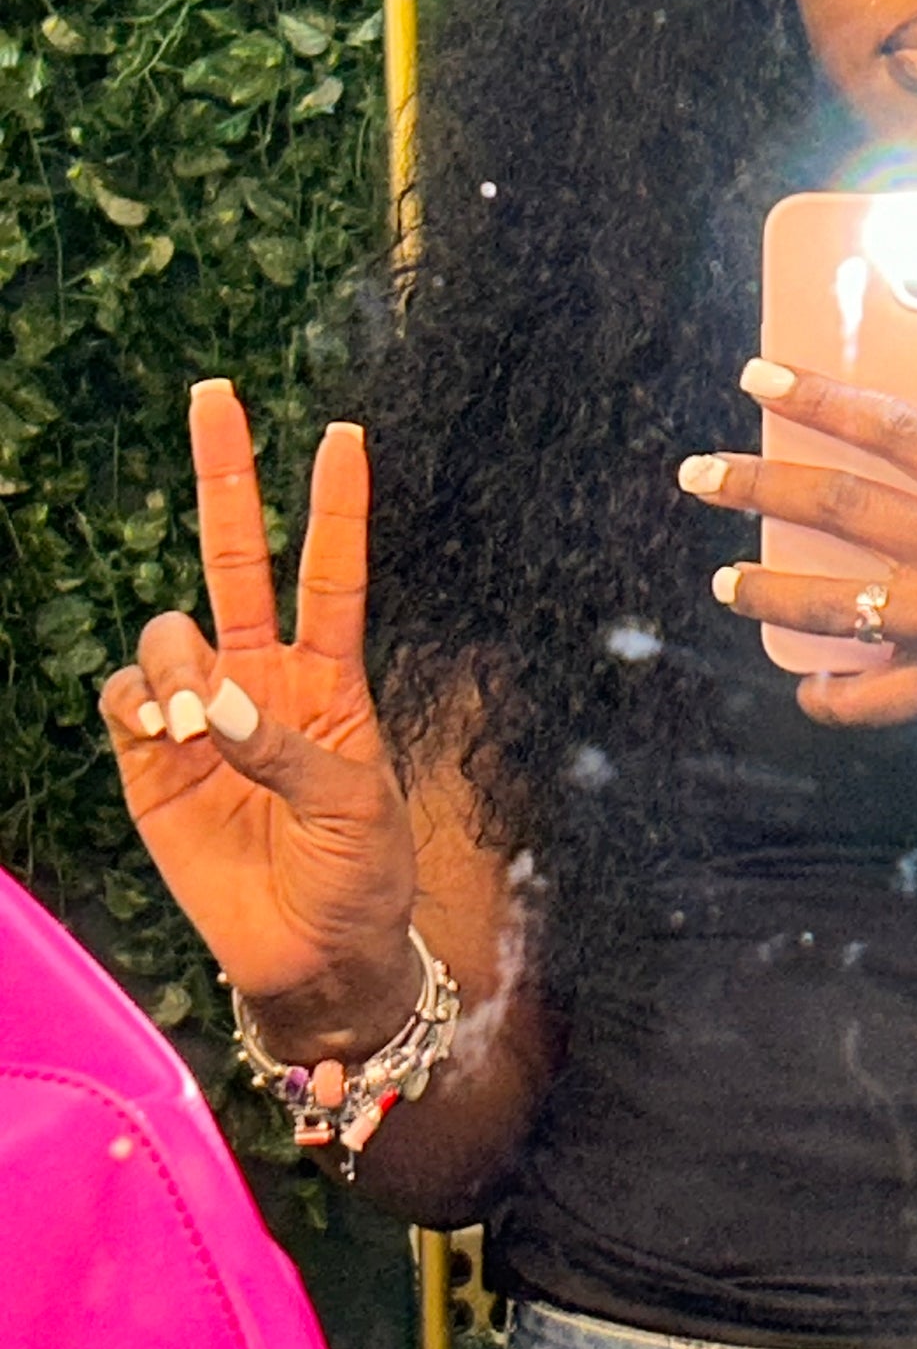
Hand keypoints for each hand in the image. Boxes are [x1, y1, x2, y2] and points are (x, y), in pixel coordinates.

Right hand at [99, 381, 417, 1019]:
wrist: (312, 954)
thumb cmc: (357, 874)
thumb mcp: (354, 809)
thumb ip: (288, 751)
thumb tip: (214, 708)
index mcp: (329, 679)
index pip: (330, 572)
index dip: (334, 505)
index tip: (343, 434)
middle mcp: (262, 678)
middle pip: (237, 558)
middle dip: (226, 476)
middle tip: (213, 395)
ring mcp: (203, 713)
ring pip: (170, 632)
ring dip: (176, 658)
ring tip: (194, 721)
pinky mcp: (150, 760)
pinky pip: (125, 699)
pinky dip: (138, 702)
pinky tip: (163, 732)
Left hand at [678, 359, 916, 773]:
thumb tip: (888, 464)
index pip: (897, 426)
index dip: (820, 397)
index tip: (758, 376)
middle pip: (845, 503)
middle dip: (759, 484)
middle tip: (701, 475)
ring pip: (838, 601)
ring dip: (769, 592)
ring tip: (725, 583)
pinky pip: (869, 697)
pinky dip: (830, 696)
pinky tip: (808, 688)